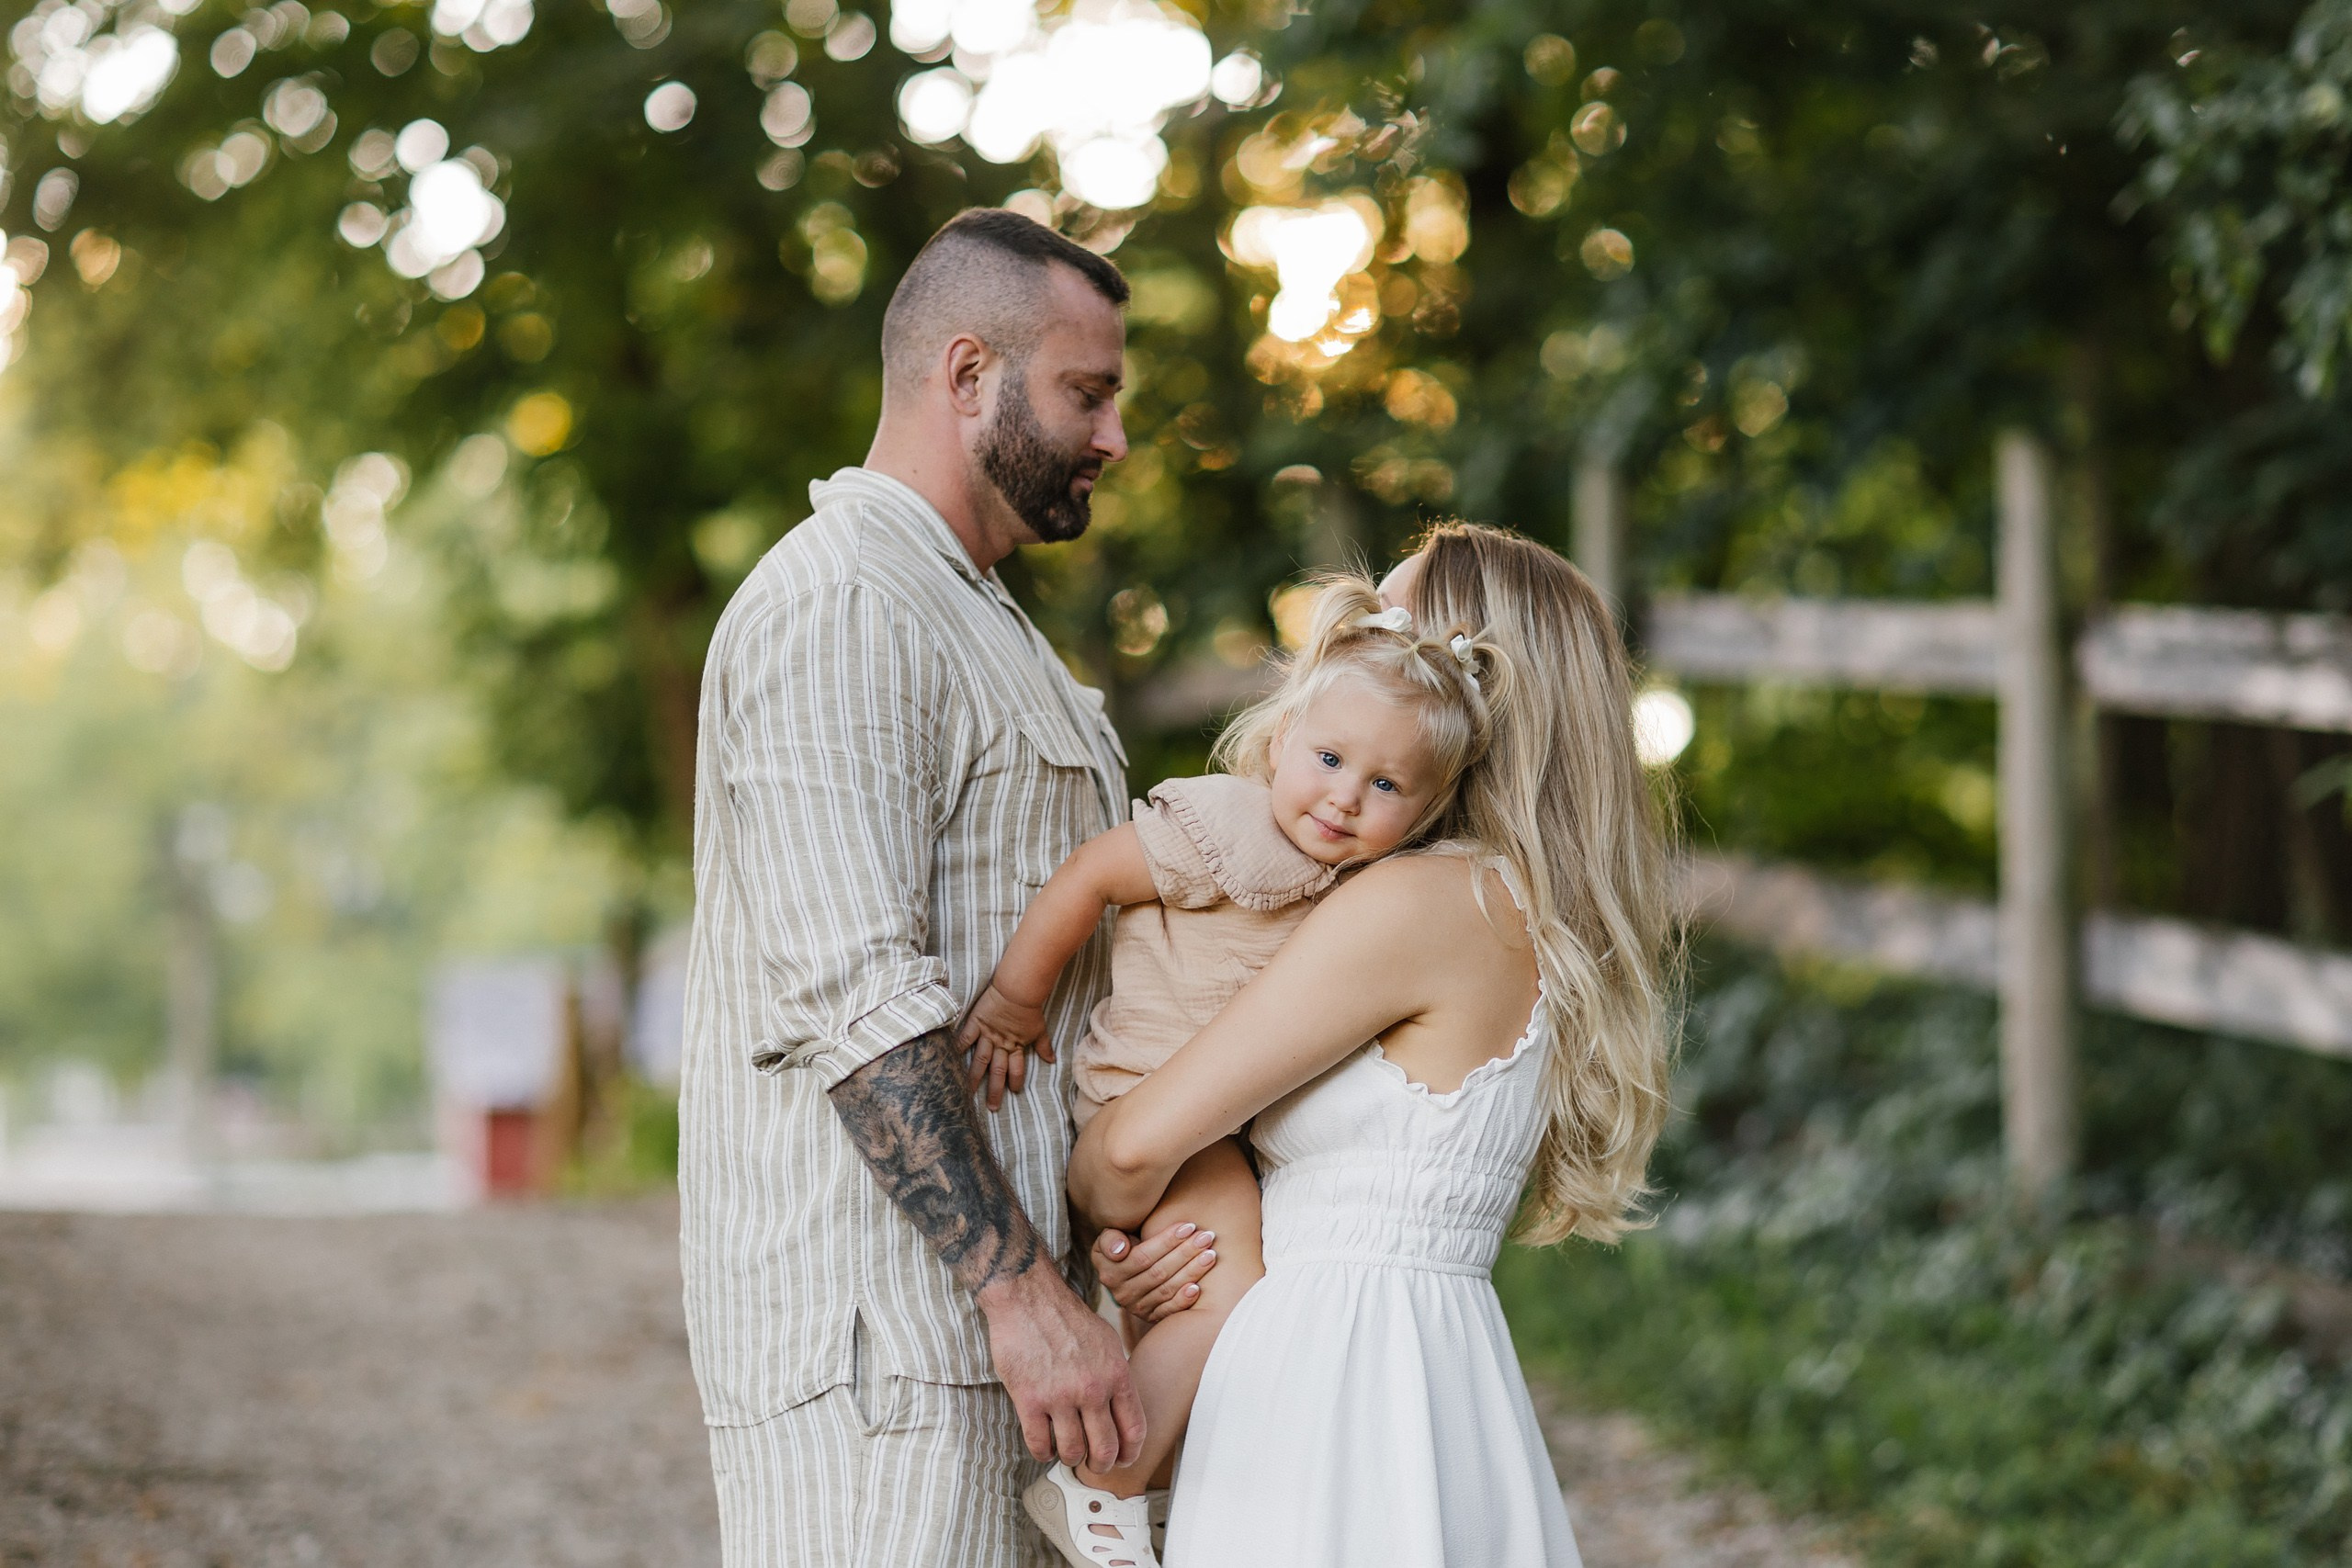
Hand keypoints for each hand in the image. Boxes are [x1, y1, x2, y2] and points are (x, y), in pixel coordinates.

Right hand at [957, 982, 1052, 1110]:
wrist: (1018, 990)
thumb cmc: (1030, 1009)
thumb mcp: (1039, 1029)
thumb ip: (1043, 1046)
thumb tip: (1052, 1061)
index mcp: (1016, 1046)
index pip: (1016, 1069)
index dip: (1015, 1081)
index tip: (1013, 1092)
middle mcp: (1001, 1044)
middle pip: (997, 1071)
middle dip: (995, 1090)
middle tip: (991, 1107)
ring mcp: (987, 1035)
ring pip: (980, 1060)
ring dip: (974, 1077)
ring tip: (967, 1092)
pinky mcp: (977, 1023)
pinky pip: (966, 1038)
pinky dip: (958, 1048)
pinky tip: (950, 1060)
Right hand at [977, 1262, 1143, 1471]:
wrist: (1028, 1298)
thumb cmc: (1067, 1318)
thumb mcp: (1108, 1341)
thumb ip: (1117, 1376)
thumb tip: (1123, 1407)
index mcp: (1116, 1374)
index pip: (1134, 1429)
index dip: (1130, 1453)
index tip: (1122, 1460)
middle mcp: (1092, 1389)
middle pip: (1104, 1449)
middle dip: (1101, 1465)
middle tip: (1094, 1466)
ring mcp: (1060, 1396)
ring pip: (1072, 1452)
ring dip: (1071, 1459)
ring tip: (1067, 1452)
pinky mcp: (1029, 1399)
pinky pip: (1039, 1444)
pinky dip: (1044, 1453)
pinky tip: (1045, 1446)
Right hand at [1093, 1221, 1218, 1323]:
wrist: (1123, 1270)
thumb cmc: (1122, 1246)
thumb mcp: (1108, 1238)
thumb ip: (1110, 1239)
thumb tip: (1119, 1250)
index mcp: (1111, 1272)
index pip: (1143, 1256)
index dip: (1167, 1241)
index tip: (1189, 1226)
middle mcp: (1122, 1293)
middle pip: (1159, 1272)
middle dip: (1185, 1253)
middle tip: (1207, 1237)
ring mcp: (1137, 1308)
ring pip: (1167, 1290)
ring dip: (1191, 1272)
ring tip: (1210, 1254)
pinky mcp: (1151, 1317)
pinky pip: (1169, 1311)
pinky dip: (1183, 1300)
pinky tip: (1198, 1288)